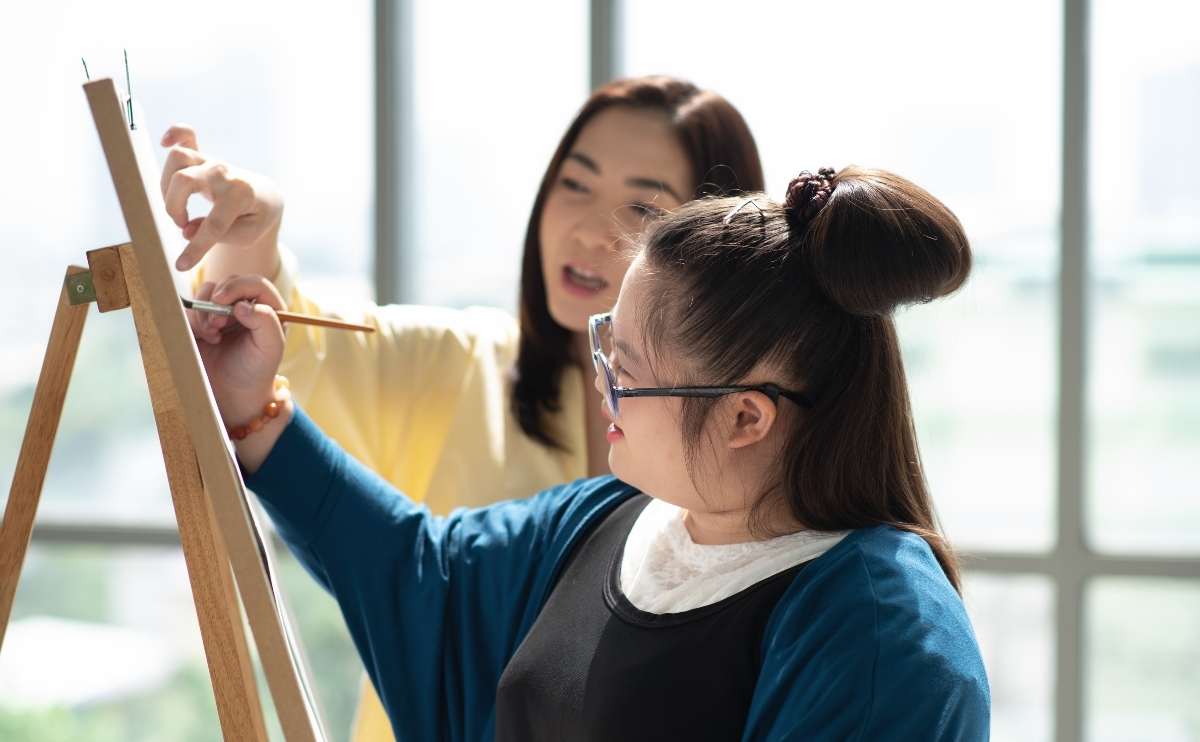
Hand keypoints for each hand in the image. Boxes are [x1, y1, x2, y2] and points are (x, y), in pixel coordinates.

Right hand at [160, 125, 283, 272]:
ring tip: (177, 204)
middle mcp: (225, 173)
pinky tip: (166, 141)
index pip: (213, 224)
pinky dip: (175, 133)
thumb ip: (220, 236)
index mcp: (241, 195)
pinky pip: (186, 134)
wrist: (265, 196)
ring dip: (166, 184)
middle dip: (174, 207)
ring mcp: (213, 161)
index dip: (196, 248)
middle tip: (182, 224)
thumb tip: (187, 231)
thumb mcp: (248, 235)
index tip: (181, 265)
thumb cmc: (256, 218)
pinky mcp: (204, 156)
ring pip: (178, 158)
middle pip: (184, 180)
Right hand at [189, 275, 287, 429]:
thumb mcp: (271, 348)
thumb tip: (242, 304)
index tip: (222, 301)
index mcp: (269, 308)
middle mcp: (247, 304)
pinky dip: (194, 320)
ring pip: (207, 291)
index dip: (237, 286)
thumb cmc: (255, 370)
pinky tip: (205, 338)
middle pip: (228, 282)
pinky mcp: (203, 318)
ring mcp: (223, 310)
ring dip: (205, 312)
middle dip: (218, 301)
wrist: (230, 391)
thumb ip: (265, 321)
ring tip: (213, 335)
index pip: (255, 283)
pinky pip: (192, 307)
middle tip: (218, 325)